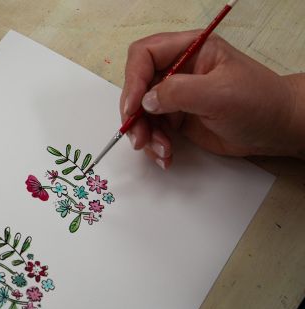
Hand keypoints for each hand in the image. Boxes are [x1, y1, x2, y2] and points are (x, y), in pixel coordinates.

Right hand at [121, 30, 304, 168]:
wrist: (278, 129)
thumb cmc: (260, 103)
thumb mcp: (220, 94)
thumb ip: (179, 93)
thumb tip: (146, 101)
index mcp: (190, 49)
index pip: (145, 55)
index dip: (134, 79)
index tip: (133, 107)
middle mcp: (179, 70)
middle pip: (137, 86)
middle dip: (135, 114)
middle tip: (140, 138)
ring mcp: (177, 95)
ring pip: (141, 112)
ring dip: (145, 134)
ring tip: (162, 151)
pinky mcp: (177, 118)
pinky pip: (152, 130)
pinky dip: (154, 145)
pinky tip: (166, 155)